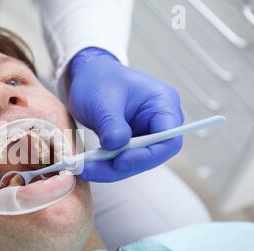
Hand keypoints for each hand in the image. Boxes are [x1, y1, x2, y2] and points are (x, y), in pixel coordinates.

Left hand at [69, 47, 183, 181]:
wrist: (88, 77)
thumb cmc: (99, 80)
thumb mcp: (102, 100)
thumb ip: (112, 124)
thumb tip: (116, 147)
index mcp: (163, 103)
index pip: (169, 140)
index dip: (147, 156)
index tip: (119, 161)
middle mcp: (160, 121)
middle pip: (151, 156)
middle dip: (121, 166)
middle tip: (91, 169)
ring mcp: (146, 134)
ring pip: (135, 162)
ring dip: (109, 170)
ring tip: (84, 168)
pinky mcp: (132, 143)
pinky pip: (123, 161)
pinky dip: (105, 166)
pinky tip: (87, 165)